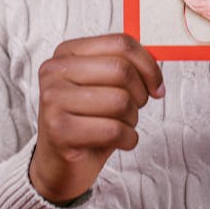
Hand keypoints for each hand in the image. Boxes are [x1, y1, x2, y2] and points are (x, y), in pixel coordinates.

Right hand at [30, 34, 163, 203]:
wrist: (59, 164)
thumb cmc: (88, 122)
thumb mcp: (104, 87)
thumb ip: (125, 66)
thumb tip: (155, 61)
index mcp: (67, 52)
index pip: (120, 43)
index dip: (148, 65)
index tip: (156, 86)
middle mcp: (55, 71)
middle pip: (121, 70)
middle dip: (140, 94)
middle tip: (135, 109)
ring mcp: (53, 100)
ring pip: (120, 101)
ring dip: (132, 119)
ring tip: (120, 126)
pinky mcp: (58, 130)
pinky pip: (113, 130)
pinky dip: (128, 139)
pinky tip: (118, 142)